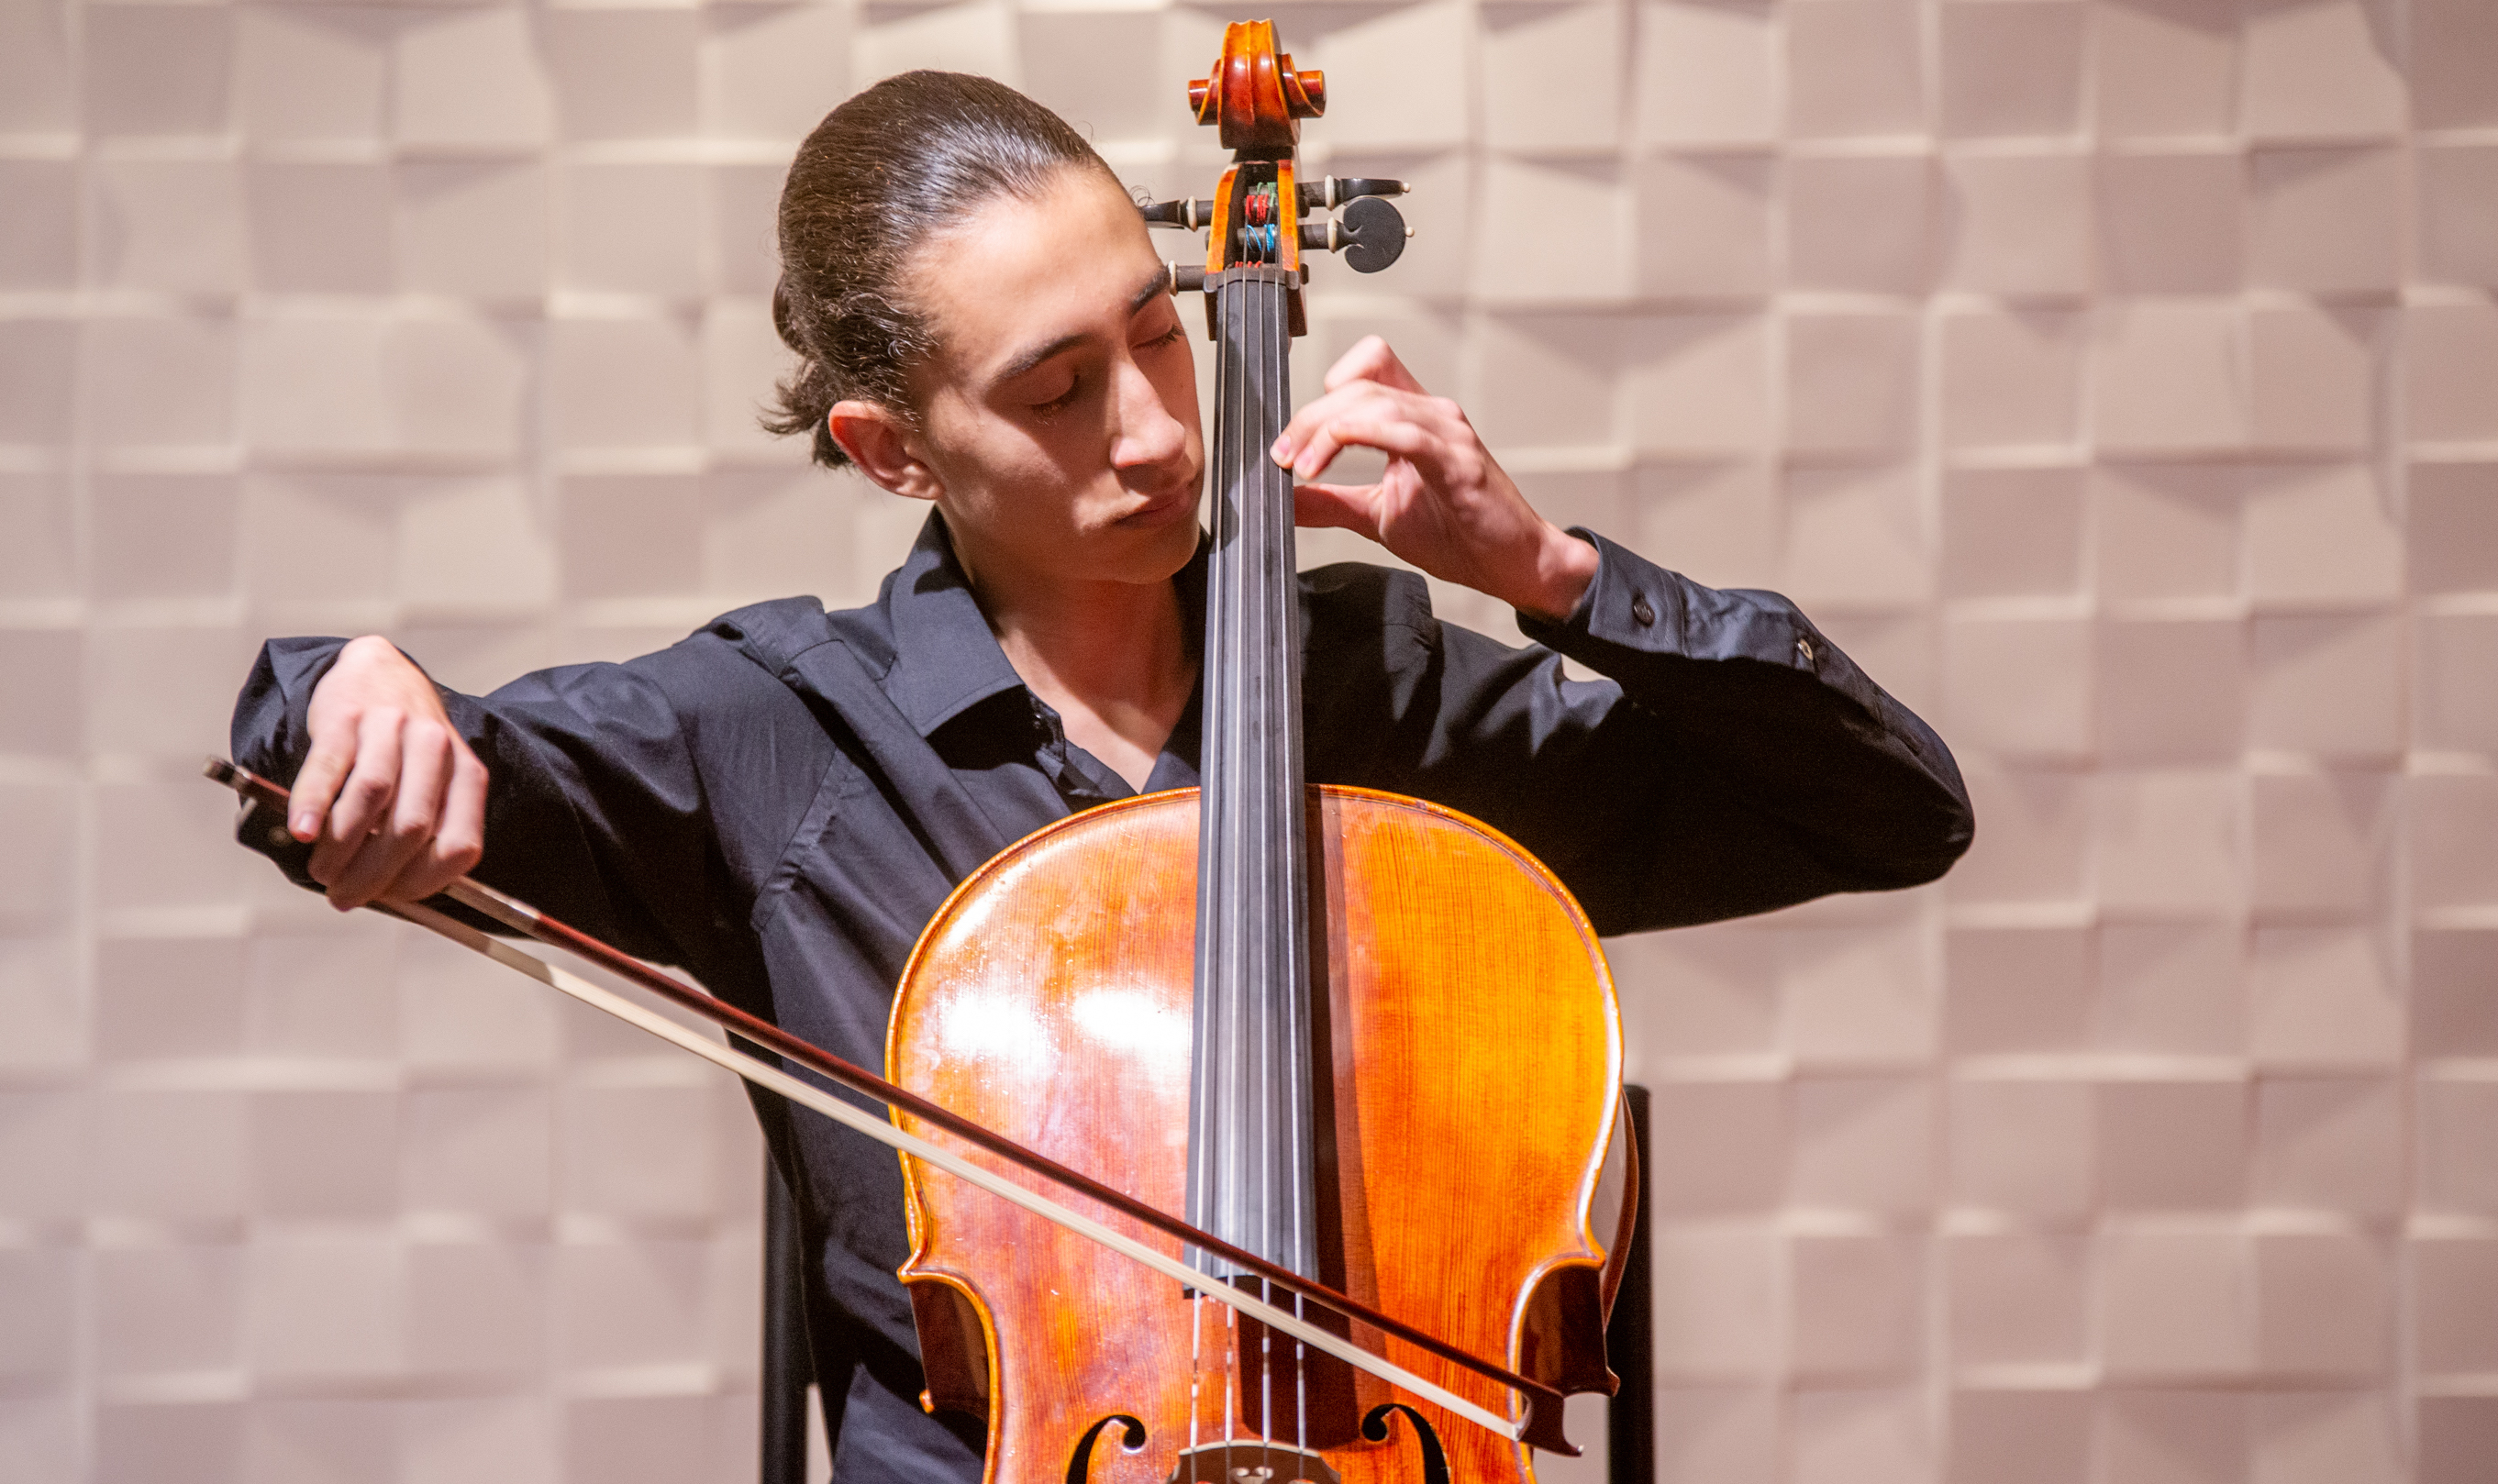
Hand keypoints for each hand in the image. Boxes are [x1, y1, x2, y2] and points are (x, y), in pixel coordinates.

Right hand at [290, 636, 487, 910]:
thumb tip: (385, 895)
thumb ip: (419, 833)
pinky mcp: (346, 717)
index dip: (423, 881)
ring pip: (373, 797)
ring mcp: (391, 728)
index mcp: (466, 776)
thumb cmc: (401, 747)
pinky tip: (302, 834)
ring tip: (322, 870)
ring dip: (342, 846)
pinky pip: (329, 768)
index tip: (391, 897)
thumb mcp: (429, 784)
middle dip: (373, 873)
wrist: (377, 672)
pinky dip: (313, 806)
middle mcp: (435, 750)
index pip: (460, 844)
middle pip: (412, 827)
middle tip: (343, 893)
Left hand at [1270, 336, 1597, 622]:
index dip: (1328, 384)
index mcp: (1413, 419)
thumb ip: (1331, 503)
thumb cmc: (1458, 534)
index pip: (1370, 363)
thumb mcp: (1377, 515)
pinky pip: (1404, 431)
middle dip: (1309, 418)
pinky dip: (1358, 435)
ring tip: (1301, 467)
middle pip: (1359, 384)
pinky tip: (1329, 458)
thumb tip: (1284, 500)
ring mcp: (1448, 433)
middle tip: (1283, 458)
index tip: (1296, 437)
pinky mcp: (1458, 461)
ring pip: (1375, 402)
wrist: (1513, 564)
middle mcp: (1432, 414)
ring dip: (1325, 429)